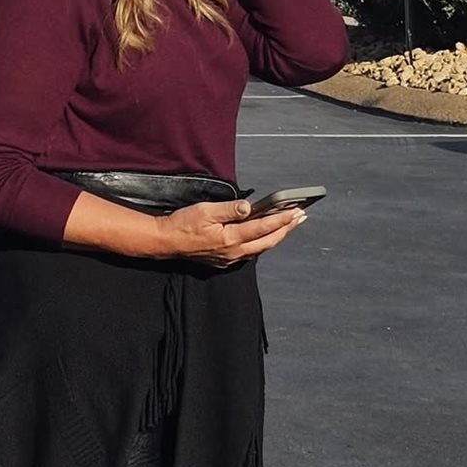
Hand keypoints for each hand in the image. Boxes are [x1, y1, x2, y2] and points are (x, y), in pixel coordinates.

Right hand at [154, 198, 305, 268]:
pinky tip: (266, 235)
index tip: (296, 211)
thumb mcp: (205, 210)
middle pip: (268, 241)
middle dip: (286, 229)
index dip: (282, 219)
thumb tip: (249, 207)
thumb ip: (229, 209)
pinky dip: (262, 241)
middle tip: (301, 217)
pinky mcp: (224, 260)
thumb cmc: (183, 224)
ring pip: (261, 248)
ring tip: (289, 224)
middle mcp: (234, 252)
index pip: (263, 228)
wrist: (166, 242)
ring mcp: (230, 258)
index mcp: (230, 239)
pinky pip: (250, 251)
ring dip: (277, 235)